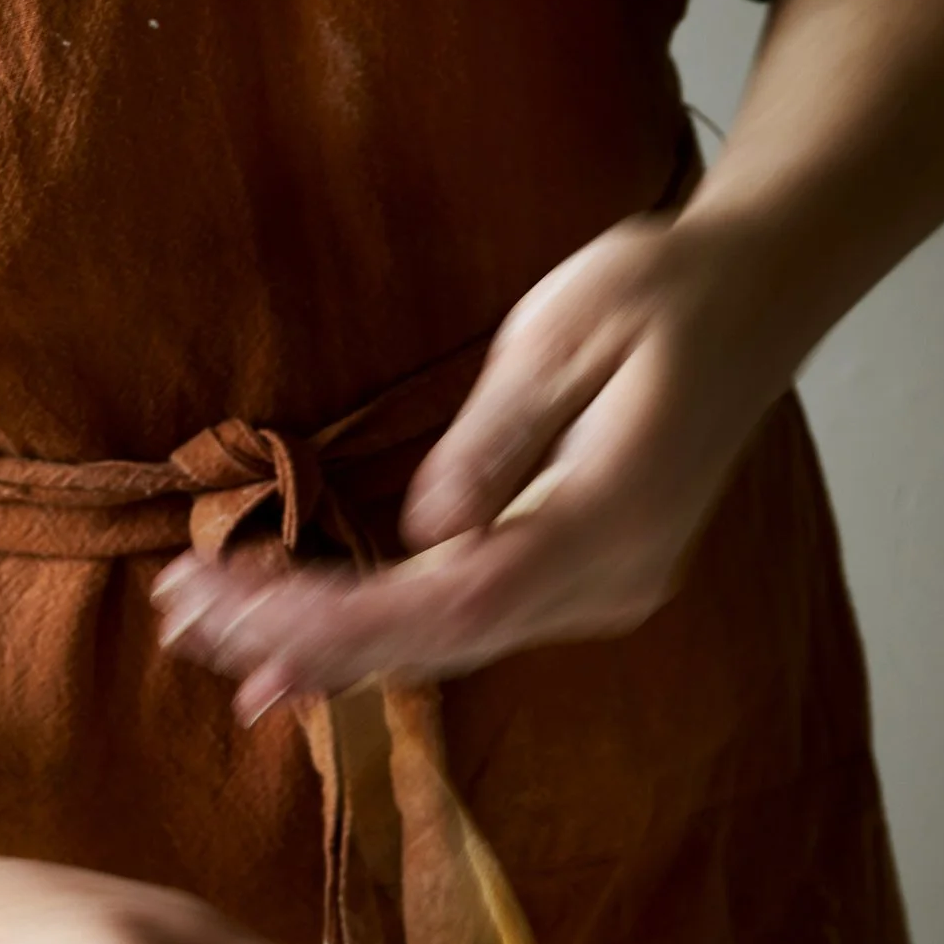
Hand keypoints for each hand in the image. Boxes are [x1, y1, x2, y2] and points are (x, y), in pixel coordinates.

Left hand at [153, 208, 795, 714]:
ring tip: (216, 645)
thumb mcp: (569, 331)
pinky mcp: (587, 579)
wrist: (760, 298)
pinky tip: (306, 651)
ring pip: (453, 643)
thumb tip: (424, 529)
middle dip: (308, 638)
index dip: (338, 617)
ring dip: (334, 647)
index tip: (235, 604)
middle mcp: (610, 581)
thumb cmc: (664, 291)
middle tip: (183, 619)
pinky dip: (385, 634)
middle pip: (442, 639)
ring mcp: (605, 591)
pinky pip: (473, 622)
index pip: (454, 599)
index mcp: (609, 519)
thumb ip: (495, 438)